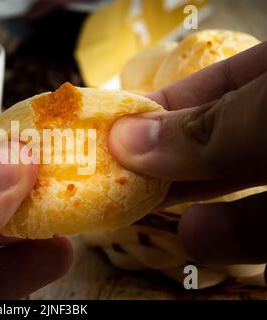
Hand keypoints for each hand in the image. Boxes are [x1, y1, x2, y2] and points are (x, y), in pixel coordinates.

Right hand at [108, 42, 266, 265]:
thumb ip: (208, 127)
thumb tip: (126, 140)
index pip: (206, 89)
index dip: (153, 110)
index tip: (106, 133)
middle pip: (211, 143)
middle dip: (160, 163)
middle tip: (110, 180)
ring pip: (235, 189)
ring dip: (188, 204)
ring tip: (140, 212)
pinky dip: (232, 238)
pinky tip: (199, 238)